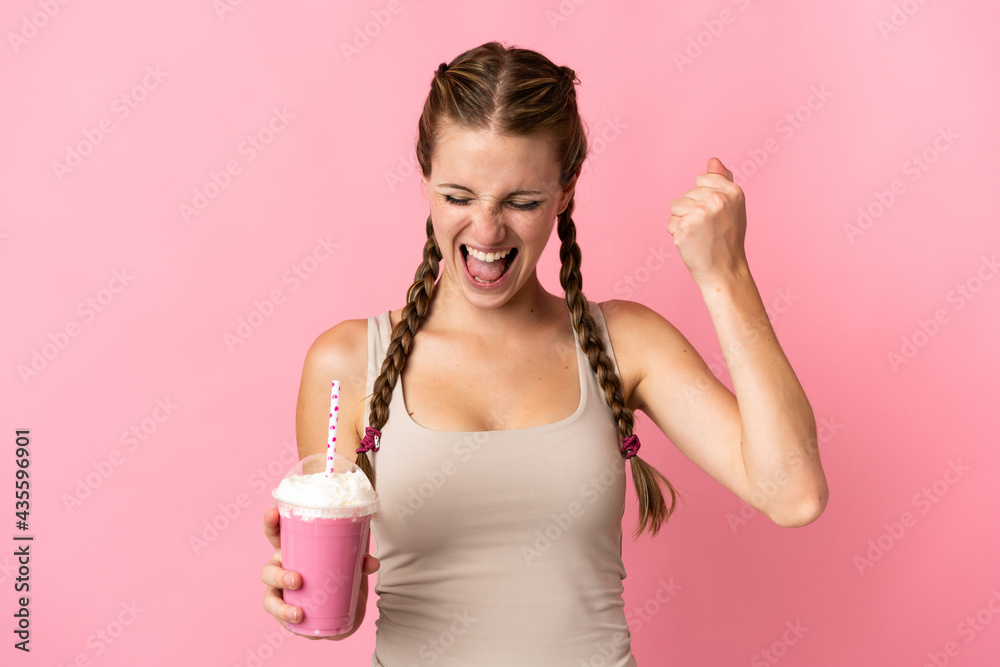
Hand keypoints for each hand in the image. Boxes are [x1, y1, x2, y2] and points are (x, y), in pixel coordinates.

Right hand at [261, 507, 379, 639]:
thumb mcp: (351, 562)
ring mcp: (282, 593)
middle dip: (278, 575)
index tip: (274, 513)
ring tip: (298, 612)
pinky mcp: (288, 612)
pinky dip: (287, 618)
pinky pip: (280, 616)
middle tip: (297, 580)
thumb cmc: (341, 572)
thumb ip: (360, 559)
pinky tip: (298, 619)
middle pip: (268, 570)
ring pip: (270, 598)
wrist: (346, 608)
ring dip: (281, 605)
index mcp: (293, 550)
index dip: (270, 523)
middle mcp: (282, 570)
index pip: (276, 535)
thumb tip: (372, 562)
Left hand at [667, 157, 748, 287]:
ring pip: (675, 206)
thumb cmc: (727, 238)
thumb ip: (722, 181)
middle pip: (687, 193)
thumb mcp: (732, 207)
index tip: (716, 216)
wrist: (725, 270)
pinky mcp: (685, 226)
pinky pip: (670, 223)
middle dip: (692, 210)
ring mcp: (701, 213)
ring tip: (699, 235)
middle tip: (708, 230)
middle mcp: (718, 199)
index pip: (702, 180)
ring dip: (682, 221)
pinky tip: (692, 243)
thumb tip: (712, 160)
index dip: (704, 198)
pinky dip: (677, 234)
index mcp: (733, 191)